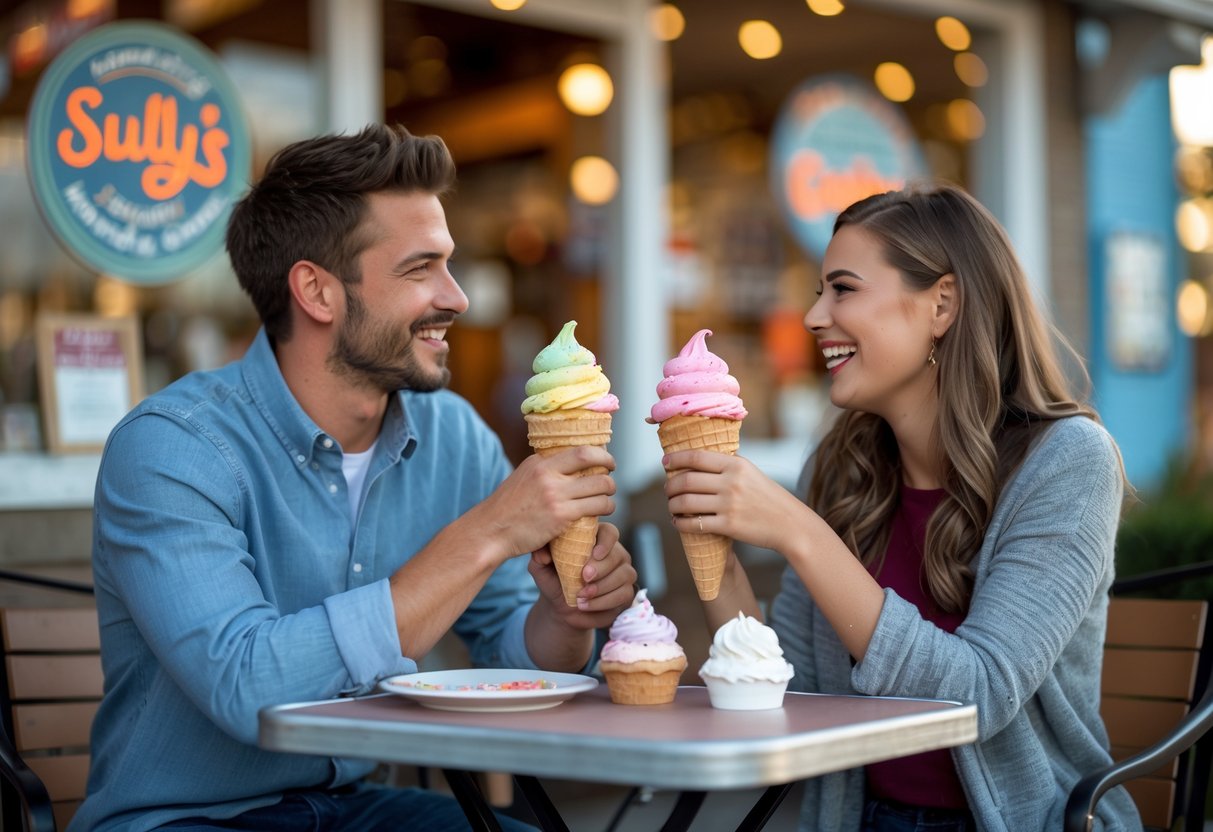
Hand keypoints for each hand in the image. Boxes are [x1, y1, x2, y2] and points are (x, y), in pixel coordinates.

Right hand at [470, 446, 616, 563]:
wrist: (490, 531)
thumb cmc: (506, 510)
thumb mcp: (521, 480)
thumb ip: (542, 473)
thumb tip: (564, 468)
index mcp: (538, 463)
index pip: (578, 450)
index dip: (598, 454)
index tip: (605, 460)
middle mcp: (547, 473)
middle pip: (592, 461)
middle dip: (608, 468)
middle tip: (610, 477)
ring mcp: (555, 494)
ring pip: (599, 486)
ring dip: (609, 492)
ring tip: (608, 498)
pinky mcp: (561, 515)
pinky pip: (596, 507)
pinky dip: (605, 508)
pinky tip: (603, 512)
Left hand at [529, 522, 635, 622]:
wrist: (562, 607)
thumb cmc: (555, 580)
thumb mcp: (542, 568)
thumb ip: (539, 556)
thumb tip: (541, 554)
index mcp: (597, 540)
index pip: (610, 532)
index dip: (605, 542)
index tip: (593, 554)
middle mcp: (616, 553)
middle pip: (618, 554)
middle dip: (601, 568)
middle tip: (584, 578)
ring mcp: (624, 573)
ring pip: (624, 575)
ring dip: (601, 588)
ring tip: (580, 596)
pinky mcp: (627, 592)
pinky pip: (623, 595)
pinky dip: (603, 602)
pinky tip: (586, 605)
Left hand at [663, 450, 806, 552]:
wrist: (790, 524)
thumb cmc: (768, 498)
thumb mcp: (751, 473)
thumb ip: (727, 466)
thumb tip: (697, 460)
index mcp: (736, 465)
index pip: (697, 457)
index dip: (676, 459)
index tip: (665, 463)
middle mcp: (731, 483)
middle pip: (686, 480)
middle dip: (670, 485)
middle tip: (667, 489)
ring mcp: (729, 505)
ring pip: (686, 502)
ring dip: (672, 505)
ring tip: (671, 506)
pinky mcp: (729, 526)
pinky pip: (694, 524)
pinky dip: (680, 523)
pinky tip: (678, 522)